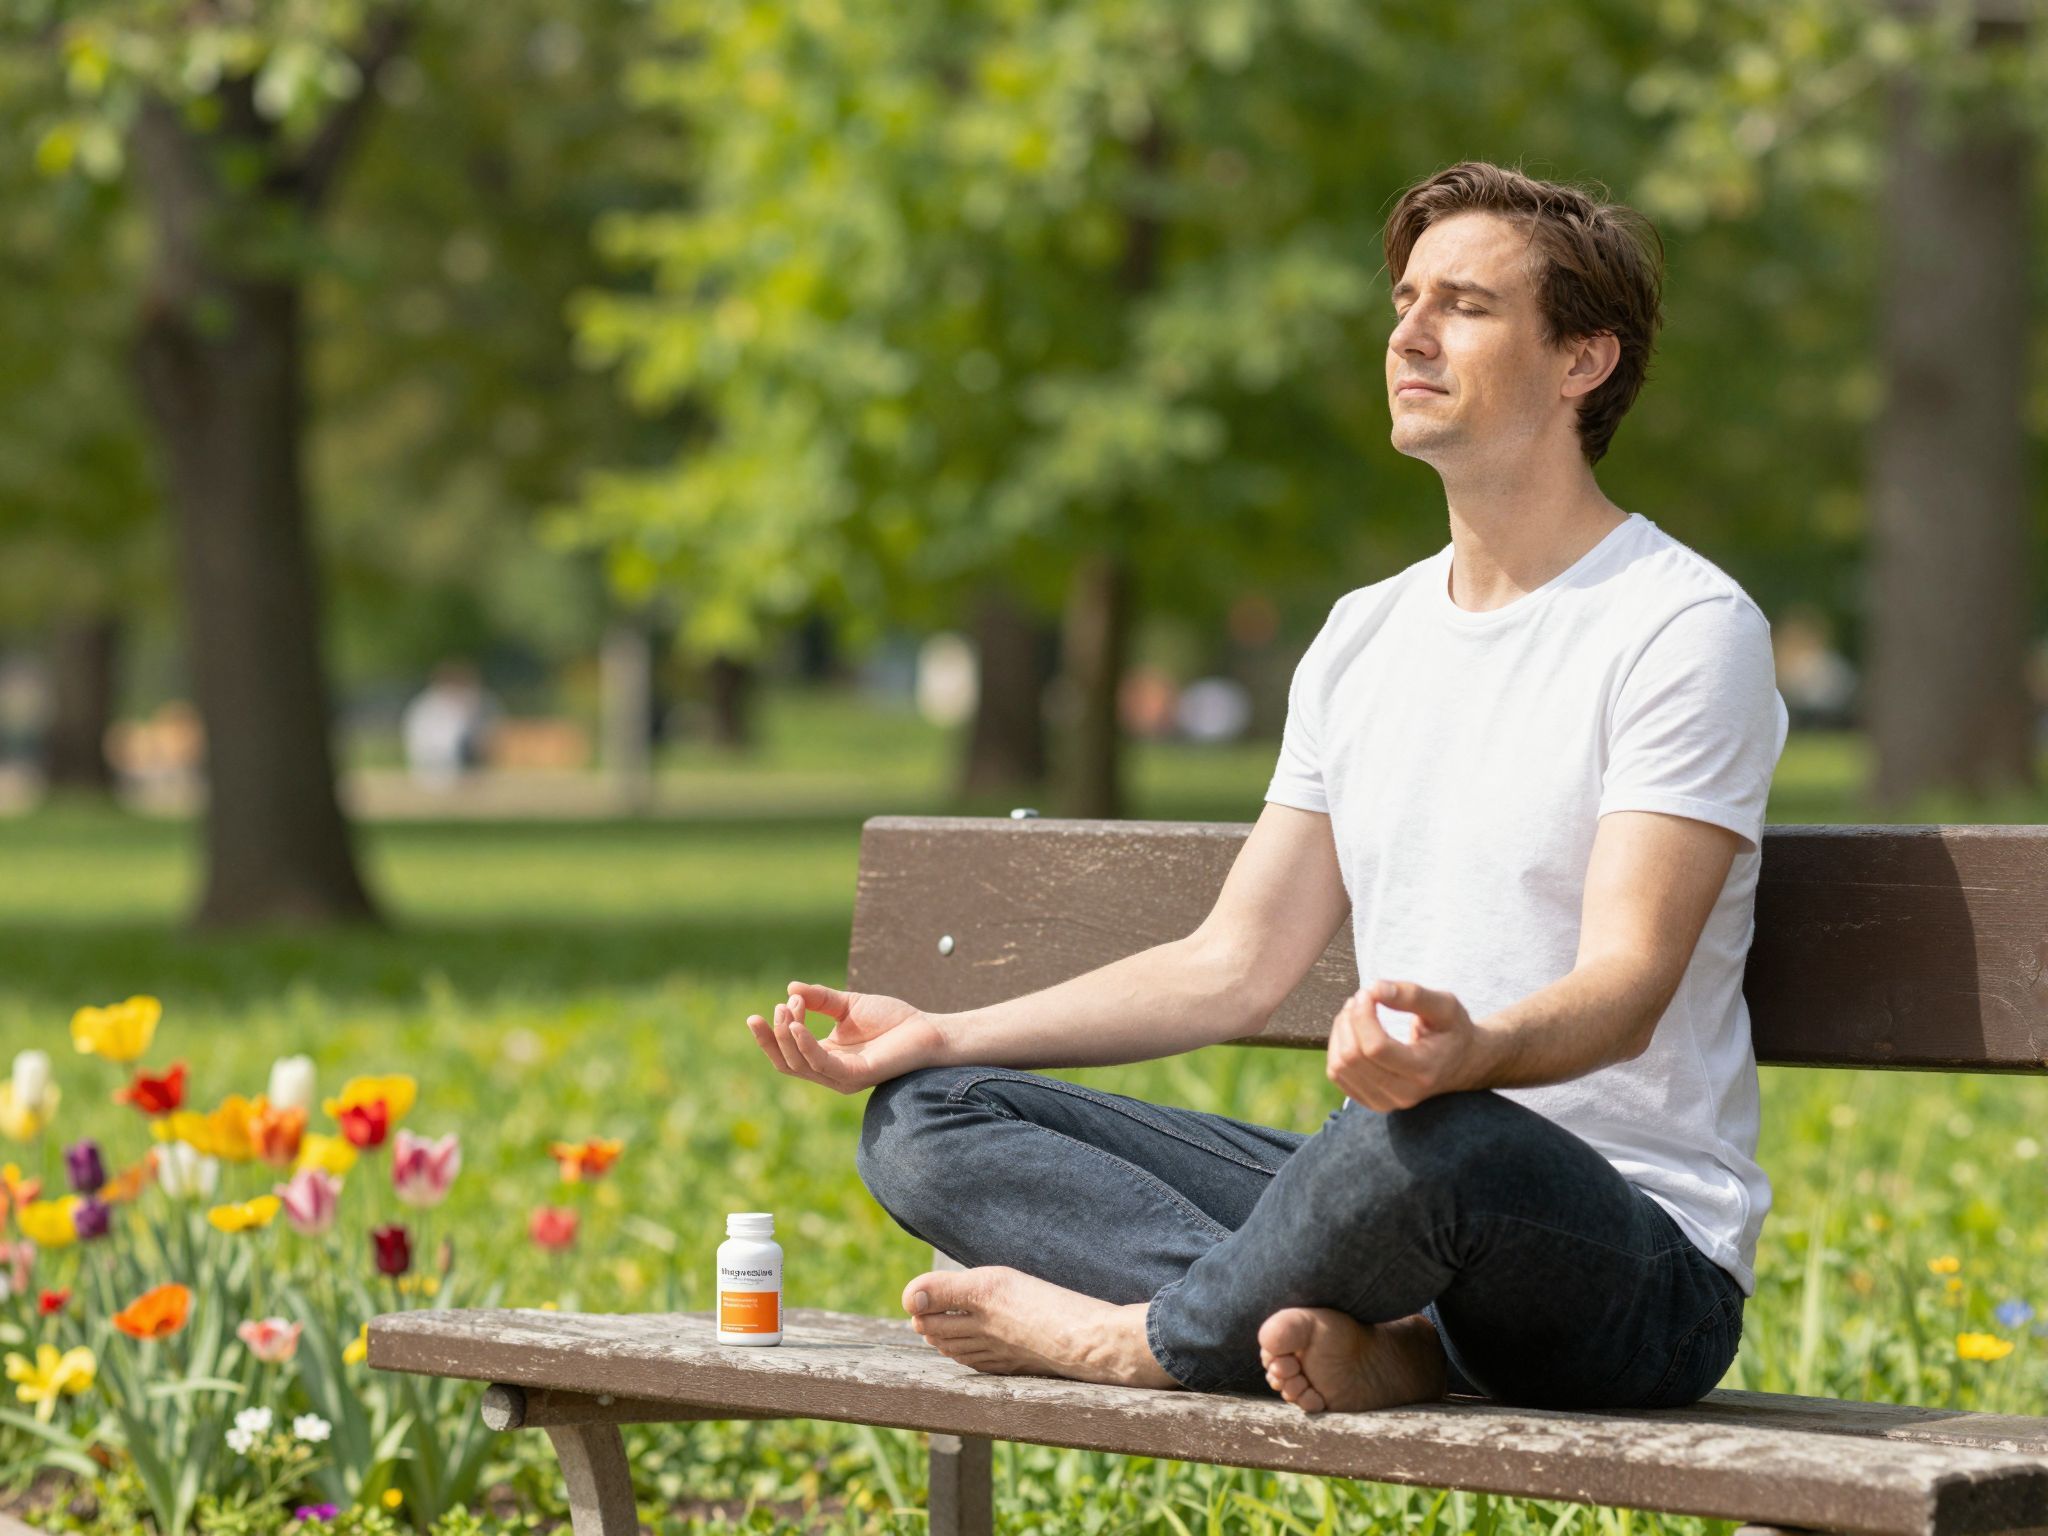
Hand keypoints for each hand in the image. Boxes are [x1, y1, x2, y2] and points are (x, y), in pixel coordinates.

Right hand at [746, 981, 943, 1094]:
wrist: (927, 1029)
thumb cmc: (892, 1019)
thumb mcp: (848, 1004)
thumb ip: (820, 998)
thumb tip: (790, 988)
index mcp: (826, 1056)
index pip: (787, 1052)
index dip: (774, 1032)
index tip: (775, 1005)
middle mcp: (830, 1072)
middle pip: (787, 1062)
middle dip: (774, 1037)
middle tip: (777, 1007)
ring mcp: (842, 1077)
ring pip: (800, 1064)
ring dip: (788, 1036)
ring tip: (787, 1009)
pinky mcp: (856, 1076)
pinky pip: (821, 1065)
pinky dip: (806, 1046)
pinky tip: (798, 1026)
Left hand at [1325, 979, 1482, 1111]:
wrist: (1462, 1064)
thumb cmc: (1452, 1030)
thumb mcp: (1445, 1006)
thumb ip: (1412, 995)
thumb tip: (1374, 988)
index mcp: (1424, 1071)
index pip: (1376, 1047)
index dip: (1363, 1015)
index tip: (1367, 992)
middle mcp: (1404, 1094)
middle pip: (1353, 1057)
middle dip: (1350, 1019)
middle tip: (1362, 997)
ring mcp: (1385, 1103)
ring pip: (1339, 1066)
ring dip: (1341, 1030)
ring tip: (1356, 1010)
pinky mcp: (1370, 1102)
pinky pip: (1336, 1073)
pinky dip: (1337, 1046)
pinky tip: (1352, 1029)